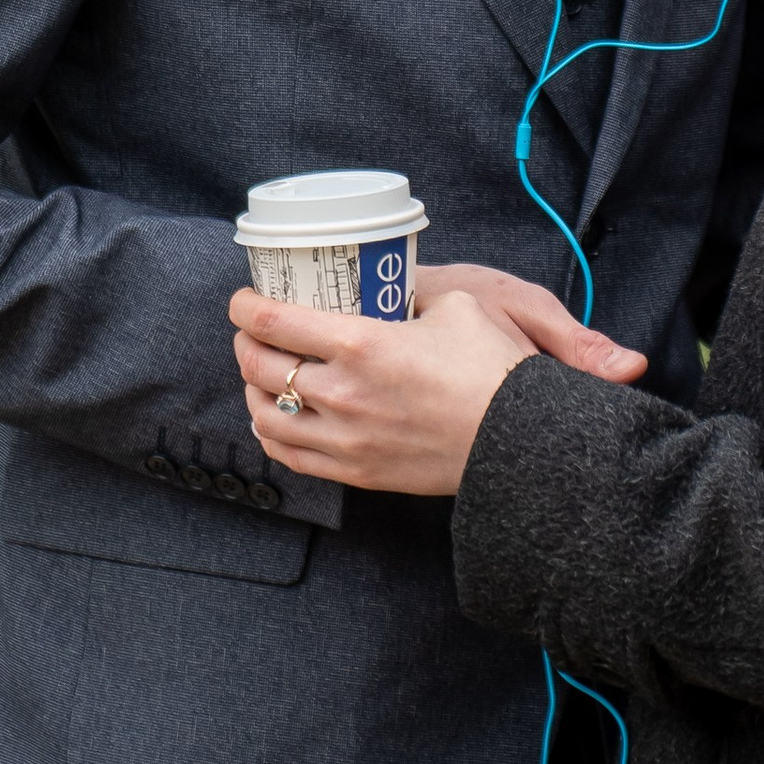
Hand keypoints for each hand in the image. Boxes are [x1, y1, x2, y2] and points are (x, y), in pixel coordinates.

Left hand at [233, 282, 648, 497]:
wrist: (519, 440)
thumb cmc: (492, 370)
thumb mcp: (456, 306)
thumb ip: (414, 298)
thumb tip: (398, 293)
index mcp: (362, 344)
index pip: (275, 322)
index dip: (246, 307)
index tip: (244, 300)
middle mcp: (342, 394)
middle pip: (260, 368)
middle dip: (246, 345)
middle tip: (252, 333)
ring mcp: (346, 439)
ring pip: (267, 417)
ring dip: (254, 391)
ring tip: (261, 377)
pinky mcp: (357, 471)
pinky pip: (292, 457)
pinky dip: (273, 435)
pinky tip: (277, 422)